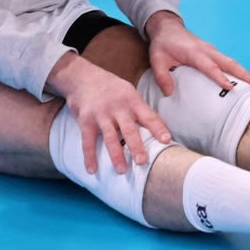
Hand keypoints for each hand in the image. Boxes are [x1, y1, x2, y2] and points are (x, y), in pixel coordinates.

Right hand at [46, 52, 171, 174]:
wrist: (83, 78)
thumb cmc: (112, 88)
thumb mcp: (129, 93)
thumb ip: (142, 110)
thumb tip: (163, 126)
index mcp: (132, 100)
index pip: (148, 116)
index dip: (158, 128)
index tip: (167, 140)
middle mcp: (117, 107)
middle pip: (129, 129)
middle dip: (136, 146)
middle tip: (143, 162)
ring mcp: (101, 114)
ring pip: (110, 137)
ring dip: (116, 155)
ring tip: (122, 171)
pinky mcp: (85, 120)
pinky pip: (87, 141)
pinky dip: (89, 156)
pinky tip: (92, 170)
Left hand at [144, 11, 249, 95]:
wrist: (167, 27)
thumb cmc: (162, 44)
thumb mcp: (156, 59)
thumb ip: (162, 76)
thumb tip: (169, 93)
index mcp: (194, 52)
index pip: (210, 66)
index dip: (220, 77)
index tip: (230, 88)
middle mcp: (207, 50)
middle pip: (229, 62)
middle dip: (243, 74)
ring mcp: (212, 50)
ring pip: (231, 62)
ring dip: (243, 72)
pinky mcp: (212, 52)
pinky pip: (227, 62)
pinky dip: (237, 70)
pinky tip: (242, 80)